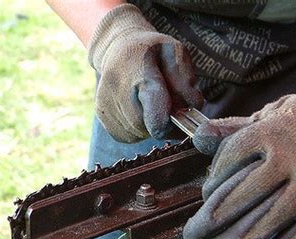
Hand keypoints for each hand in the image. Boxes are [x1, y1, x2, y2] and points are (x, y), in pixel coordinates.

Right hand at [88, 4, 201, 142]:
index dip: (170, 125)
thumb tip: (194, 105)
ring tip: (150, 104)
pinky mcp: (101, 115)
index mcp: (140, 74)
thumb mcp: (175, 52)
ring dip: (149, 126)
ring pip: (138, 134)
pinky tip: (138, 109)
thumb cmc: (151, 51)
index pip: (155, 114)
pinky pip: (126, 135)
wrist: (116, 46)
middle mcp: (118, 91)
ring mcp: (106, 104)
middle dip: (163, 123)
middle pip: (148, 127)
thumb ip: (185, 79)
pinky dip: (137, 128)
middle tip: (168, 107)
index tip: (179, 120)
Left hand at [184, 65, 295, 238]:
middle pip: (238, 199)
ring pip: (264, 224)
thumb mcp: (272, 113)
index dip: (209, 186)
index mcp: (271, 131)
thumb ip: (235, 129)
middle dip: (207, 223)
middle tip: (191, 236)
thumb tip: (198, 137)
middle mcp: (292, 158)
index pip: (226, 164)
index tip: (204, 199)